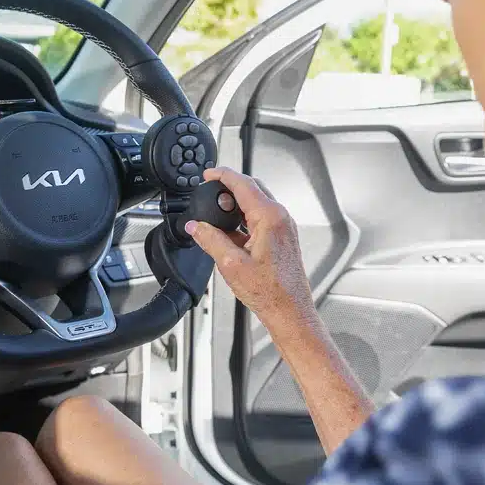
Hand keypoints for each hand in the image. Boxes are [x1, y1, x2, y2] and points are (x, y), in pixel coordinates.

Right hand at [185, 167, 315, 331]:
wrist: (289, 310)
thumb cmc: (269, 291)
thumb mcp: (230, 263)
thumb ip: (210, 239)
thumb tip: (195, 226)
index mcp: (269, 217)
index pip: (243, 184)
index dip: (223, 175)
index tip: (208, 174)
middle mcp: (280, 218)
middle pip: (251, 189)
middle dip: (228, 187)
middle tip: (209, 191)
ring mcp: (283, 227)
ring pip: (256, 203)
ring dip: (235, 204)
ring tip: (216, 214)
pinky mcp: (282, 237)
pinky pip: (261, 218)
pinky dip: (243, 217)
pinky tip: (230, 232)